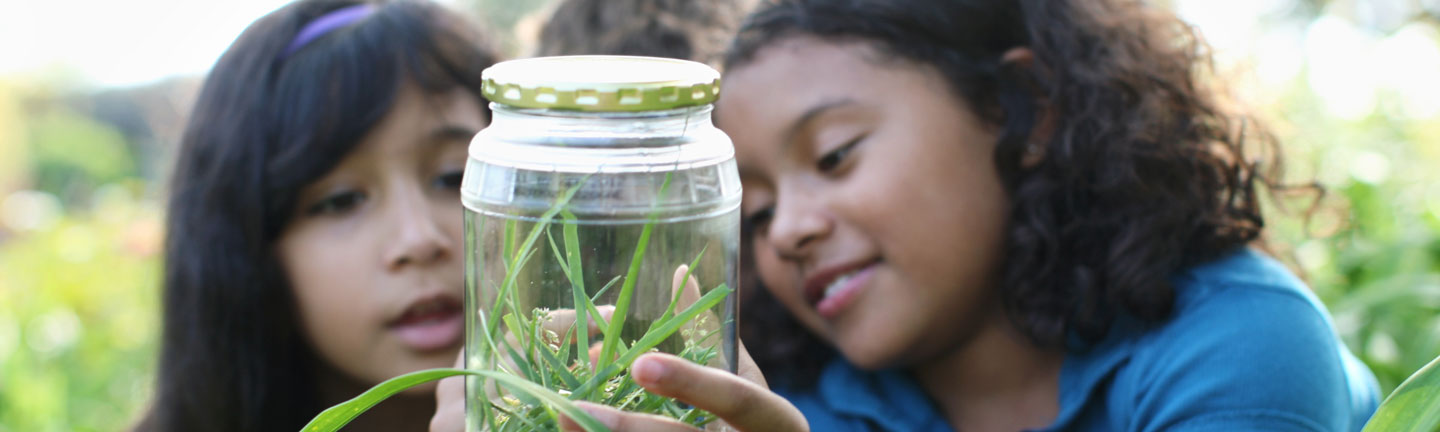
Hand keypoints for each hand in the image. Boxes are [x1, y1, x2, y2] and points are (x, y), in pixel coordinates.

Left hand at [433, 266, 805, 430]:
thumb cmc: (751, 420)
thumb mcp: (741, 376)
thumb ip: (710, 333)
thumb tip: (679, 271)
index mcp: (775, 421)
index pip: (738, 399)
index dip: (692, 383)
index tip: (640, 364)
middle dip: (628, 430)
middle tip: (570, 413)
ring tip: (559, 424)